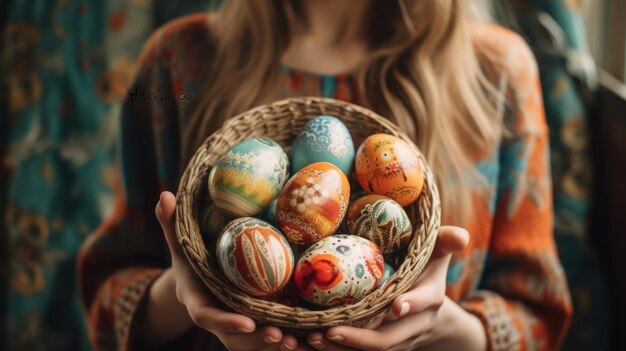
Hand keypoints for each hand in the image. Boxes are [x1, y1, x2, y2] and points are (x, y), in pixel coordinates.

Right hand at [153, 191, 299, 350]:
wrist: (198, 280)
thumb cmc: (191, 259)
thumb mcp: (180, 242)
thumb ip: (172, 224)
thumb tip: (165, 195)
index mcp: (198, 301)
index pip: (207, 317)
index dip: (225, 322)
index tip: (247, 322)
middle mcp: (217, 319)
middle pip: (234, 338)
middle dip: (255, 341)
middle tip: (279, 334)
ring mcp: (234, 325)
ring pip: (251, 344)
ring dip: (272, 346)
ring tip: (295, 341)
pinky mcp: (252, 326)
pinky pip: (266, 341)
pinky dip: (285, 344)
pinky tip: (308, 339)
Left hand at [305, 226, 484, 350]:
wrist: (431, 307)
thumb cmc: (429, 270)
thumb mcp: (438, 252)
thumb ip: (445, 241)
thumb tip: (461, 235)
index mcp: (430, 298)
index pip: (423, 303)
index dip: (412, 304)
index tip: (396, 305)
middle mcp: (412, 324)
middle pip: (387, 339)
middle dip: (359, 339)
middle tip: (330, 331)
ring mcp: (394, 339)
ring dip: (338, 349)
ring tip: (311, 338)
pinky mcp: (377, 345)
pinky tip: (305, 343)